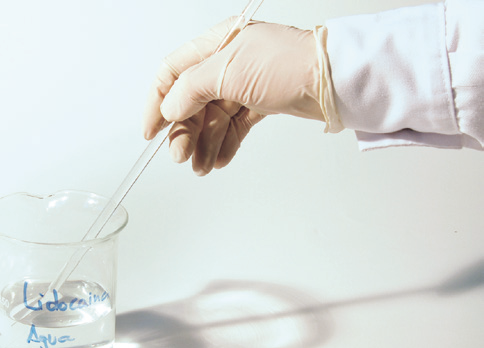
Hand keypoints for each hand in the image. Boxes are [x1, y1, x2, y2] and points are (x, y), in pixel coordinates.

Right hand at [143, 18, 323, 175]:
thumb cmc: (287, 64)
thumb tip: (170, 109)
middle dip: (185, 131)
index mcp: (216, 44)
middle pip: (193, 101)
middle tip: (181, 155)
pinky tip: (219, 159)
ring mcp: (245, 84)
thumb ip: (191, 90)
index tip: (151, 131)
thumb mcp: (227, 71)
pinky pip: (234, 126)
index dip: (158, 102)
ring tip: (201, 167)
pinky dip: (226, 143)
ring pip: (214, 118)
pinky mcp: (261, 103)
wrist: (333, 81)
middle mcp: (227, 63)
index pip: (174, 73)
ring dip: (205, 143)